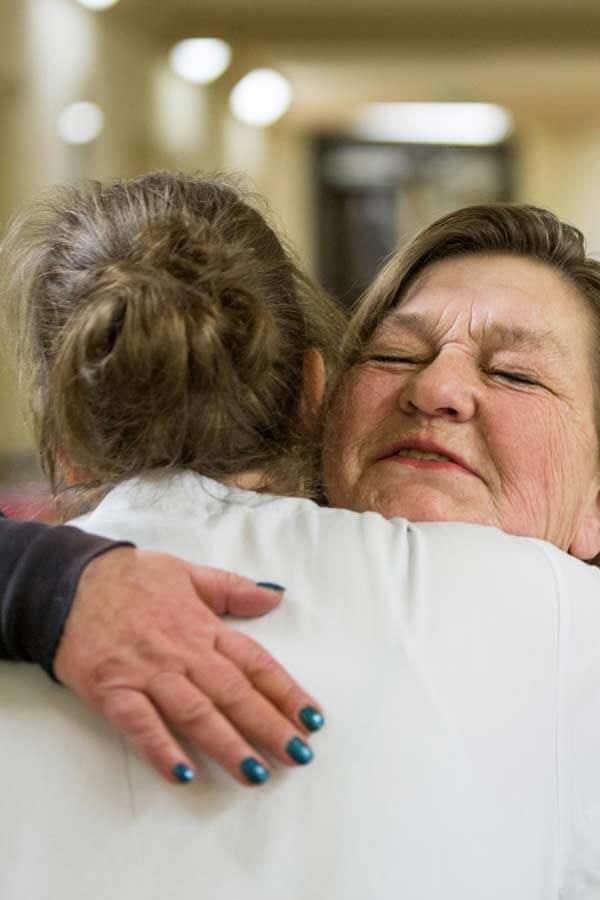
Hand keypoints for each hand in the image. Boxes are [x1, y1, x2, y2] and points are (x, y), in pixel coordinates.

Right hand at [54, 547, 323, 785]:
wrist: (69, 581)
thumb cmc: (132, 578)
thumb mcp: (188, 573)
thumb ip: (233, 589)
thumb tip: (276, 596)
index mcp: (203, 626)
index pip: (254, 663)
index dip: (285, 692)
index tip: (312, 719)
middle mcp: (182, 652)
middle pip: (233, 693)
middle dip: (269, 725)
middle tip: (298, 755)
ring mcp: (148, 673)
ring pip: (195, 712)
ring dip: (227, 744)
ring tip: (255, 773)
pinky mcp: (113, 690)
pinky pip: (140, 724)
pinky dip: (162, 748)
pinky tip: (184, 774)